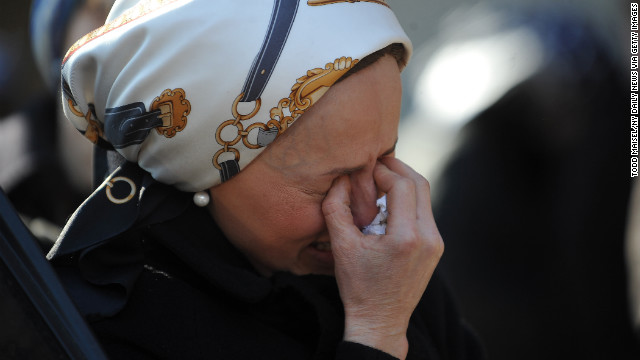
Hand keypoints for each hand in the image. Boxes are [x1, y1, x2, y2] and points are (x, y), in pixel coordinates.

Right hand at [322, 157, 443, 359]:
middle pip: (420, 184)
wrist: (380, 321)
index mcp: (406, 237)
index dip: (383, 170)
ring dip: (404, 183)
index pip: (402, 185)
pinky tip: (389, 202)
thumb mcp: (341, 247)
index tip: (366, 168)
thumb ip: (336, 208)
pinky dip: (409, 200)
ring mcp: (436, 244)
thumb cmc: (358, 287)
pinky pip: (425, 213)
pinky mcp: (436, 248)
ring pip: (425, 197)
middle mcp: (428, 238)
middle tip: (376, 162)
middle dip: (397, 169)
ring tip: (380, 180)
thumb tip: (341, 178)